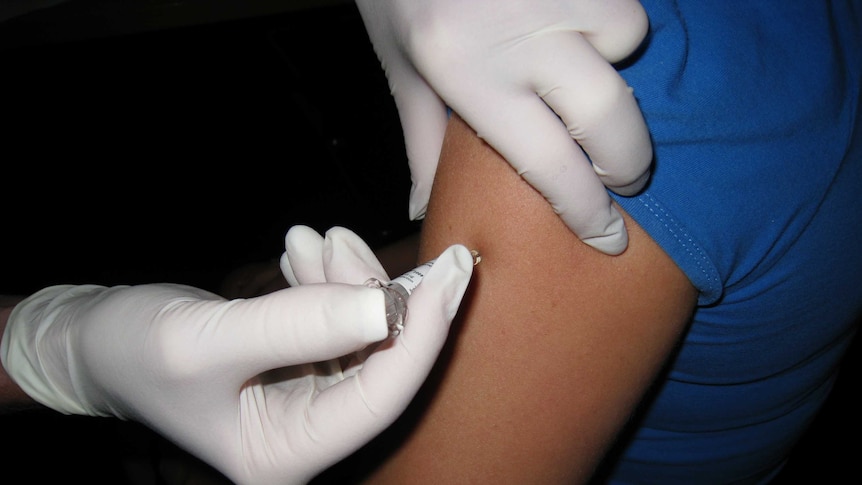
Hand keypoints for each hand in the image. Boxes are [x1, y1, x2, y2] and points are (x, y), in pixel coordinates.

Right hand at [1, 233, 473, 483]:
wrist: (92, 342)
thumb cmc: (131, 352)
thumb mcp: (206, 341)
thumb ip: (297, 324)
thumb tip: (388, 304)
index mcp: (287, 452)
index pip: (380, 396)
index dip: (423, 332)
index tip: (451, 270)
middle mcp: (306, 433)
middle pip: (381, 365)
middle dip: (393, 298)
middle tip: (409, 246)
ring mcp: (304, 399)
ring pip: (361, 337)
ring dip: (354, 281)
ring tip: (323, 239)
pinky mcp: (297, 365)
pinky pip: (333, 322)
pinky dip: (329, 283)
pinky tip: (310, 249)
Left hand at [356, 0, 651, 254]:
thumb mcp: (400, 69)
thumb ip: (424, 140)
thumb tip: (425, 210)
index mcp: (465, 72)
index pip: (548, 161)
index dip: (586, 208)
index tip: (609, 237)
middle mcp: (517, 33)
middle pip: (609, 115)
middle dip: (628, 159)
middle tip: (621, 175)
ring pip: (628, 41)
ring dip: (616, 65)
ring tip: (582, 69)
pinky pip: (622, 0)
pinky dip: (611, 19)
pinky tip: (579, 25)